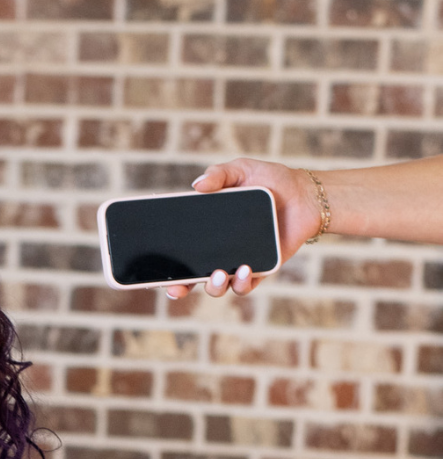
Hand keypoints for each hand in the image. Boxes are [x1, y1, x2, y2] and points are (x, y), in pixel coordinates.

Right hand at [165, 159, 321, 301]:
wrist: (305, 195)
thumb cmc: (271, 181)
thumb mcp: (242, 170)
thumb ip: (219, 174)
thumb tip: (197, 185)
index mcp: (208, 232)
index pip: (180, 251)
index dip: (165, 263)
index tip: (153, 271)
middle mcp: (219, 252)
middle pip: (192, 278)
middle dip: (180, 288)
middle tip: (175, 288)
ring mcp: (238, 263)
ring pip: (218, 286)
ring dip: (214, 286)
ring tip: (220, 274)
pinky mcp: (259, 271)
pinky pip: (246, 286)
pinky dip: (242, 283)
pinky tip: (245, 271)